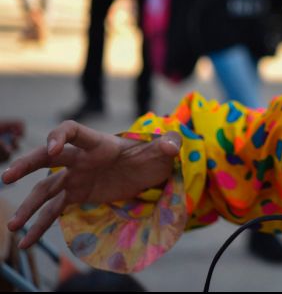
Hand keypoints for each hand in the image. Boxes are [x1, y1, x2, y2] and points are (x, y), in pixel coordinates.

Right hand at [2, 121, 180, 247]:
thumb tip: (173, 144)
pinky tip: (26, 241)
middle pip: (49, 157)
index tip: (52, 149)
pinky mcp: (78, 195)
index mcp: (99, 143)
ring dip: (28, 205)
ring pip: (46, 189)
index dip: (59, 136)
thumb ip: (167, 145)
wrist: (150, 171)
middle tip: (7, 177)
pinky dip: (40, 224)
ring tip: (12, 226)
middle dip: (27, 165)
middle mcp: (81, 159)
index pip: (72, 132)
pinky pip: (54, 210)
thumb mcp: (163, 151)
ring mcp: (76, 177)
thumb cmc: (154, 156)